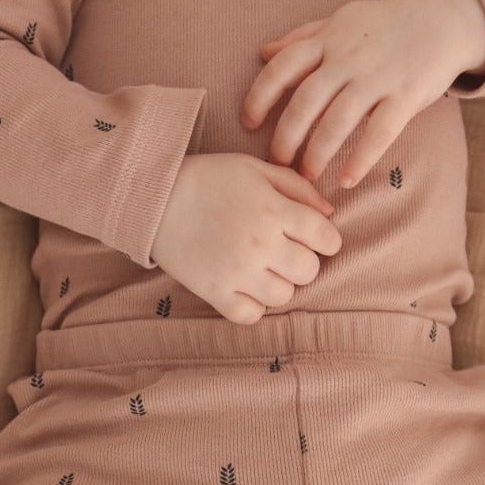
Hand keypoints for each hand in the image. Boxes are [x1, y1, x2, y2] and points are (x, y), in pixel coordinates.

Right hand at [150, 153, 341, 324]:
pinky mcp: (214, 291)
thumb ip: (296, 187)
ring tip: (263, 271)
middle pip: (308, 271)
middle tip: (285, 253)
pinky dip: (253, 306)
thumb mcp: (255, 169)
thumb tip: (329, 213)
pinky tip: (245, 288)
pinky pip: (250, 315)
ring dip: (279, 285)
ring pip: (283, 296)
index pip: (325, 237)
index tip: (316, 239)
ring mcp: (237, 271)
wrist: (155, 198)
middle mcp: (260, 244)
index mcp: (274, 211)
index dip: (327, 240)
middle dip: (303, 262)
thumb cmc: (208, 179)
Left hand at [240, 0, 484, 187]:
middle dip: (286, 137)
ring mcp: (379, 76)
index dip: (260, 96)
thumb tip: (263, 52)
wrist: (446, 18)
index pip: (282, 67)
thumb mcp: (341, 21)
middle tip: (276, 164)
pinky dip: (362, 158)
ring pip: (338, 120)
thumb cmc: (385, 25)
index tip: (248, 123)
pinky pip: (381, 131)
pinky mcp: (408, 94)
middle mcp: (349, 57)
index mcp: (328, 40)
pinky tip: (347, 181)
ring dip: (317, 153)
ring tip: (306, 178)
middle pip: (306, 101)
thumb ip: (303, 38)